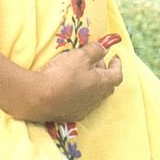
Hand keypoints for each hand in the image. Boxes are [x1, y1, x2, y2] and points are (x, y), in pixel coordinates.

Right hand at [0, 41, 121, 122]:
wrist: (41, 97)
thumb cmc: (63, 74)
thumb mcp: (79, 56)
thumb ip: (94, 50)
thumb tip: (106, 47)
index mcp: (102, 83)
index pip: (117, 75)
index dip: (117, 64)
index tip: (115, 56)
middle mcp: (97, 98)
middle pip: (108, 85)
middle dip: (105, 71)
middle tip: (98, 61)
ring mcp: (86, 108)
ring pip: (96, 94)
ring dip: (94, 82)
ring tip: (85, 71)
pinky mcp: (74, 113)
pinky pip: (85, 101)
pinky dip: (84, 91)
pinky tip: (74, 86)